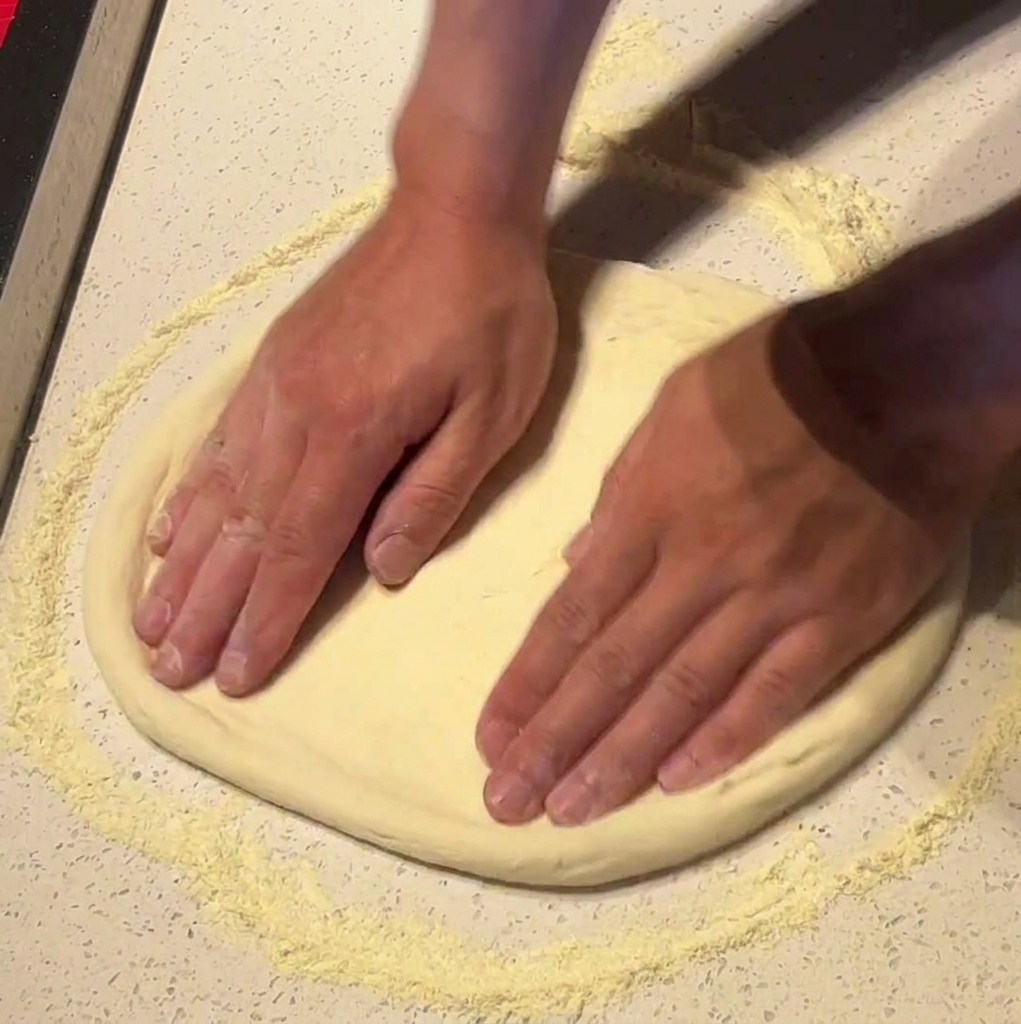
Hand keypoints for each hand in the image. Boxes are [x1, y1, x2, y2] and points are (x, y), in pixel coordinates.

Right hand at [133, 189, 555, 694]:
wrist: (452, 209)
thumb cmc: (489, 311)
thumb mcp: (493, 411)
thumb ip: (433, 495)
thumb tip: (383, 571)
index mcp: (354, 435)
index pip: (302, 549)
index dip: (269, 619)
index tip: (236, 675)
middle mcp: (295, 415)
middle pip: (243, 532)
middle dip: (208, 609)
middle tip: (172, 669)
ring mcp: (275, 386)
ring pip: (217, 494)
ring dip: (183, 565)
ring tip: (151, 621)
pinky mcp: (273, 363)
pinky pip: (218, 442)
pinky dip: (189, 495)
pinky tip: (170, 530)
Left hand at [476, 289, 1004, 826]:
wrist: (905, 377)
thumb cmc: (776, 379)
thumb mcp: (673, 405)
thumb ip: (620, 488)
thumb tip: (576, 561)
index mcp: (653, 510)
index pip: (575, 615)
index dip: (529, 682)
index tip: (491, 735)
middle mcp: (702, 566)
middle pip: (614, 668)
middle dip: (554, 741)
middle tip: (506, 799)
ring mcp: (773, 599)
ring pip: (683, 695)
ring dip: (620, 760)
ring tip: (570, 809)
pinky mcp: (838, 620)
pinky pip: (775, 695)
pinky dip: (723, 742)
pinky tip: (675, 782)